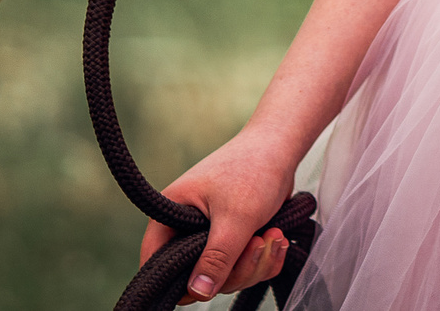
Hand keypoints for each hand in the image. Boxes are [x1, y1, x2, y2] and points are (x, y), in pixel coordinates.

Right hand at [139, 136, 296, 302]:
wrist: (283, 146)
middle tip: (259, 243)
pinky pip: (245, 265)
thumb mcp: (235, 217)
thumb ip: (217, 258)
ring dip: (256, 262)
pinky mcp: (235, 236)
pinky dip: (265, 258)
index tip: (210, 286)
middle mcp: (186, 226)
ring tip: (275, 236)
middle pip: (199, 275)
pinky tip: (279, 239)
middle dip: (237, 269)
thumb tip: (199, 293)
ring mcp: (212, 233)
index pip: (156, 262)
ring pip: (227, 274)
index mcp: (171, 215)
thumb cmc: (253, 170)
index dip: (178, 281)